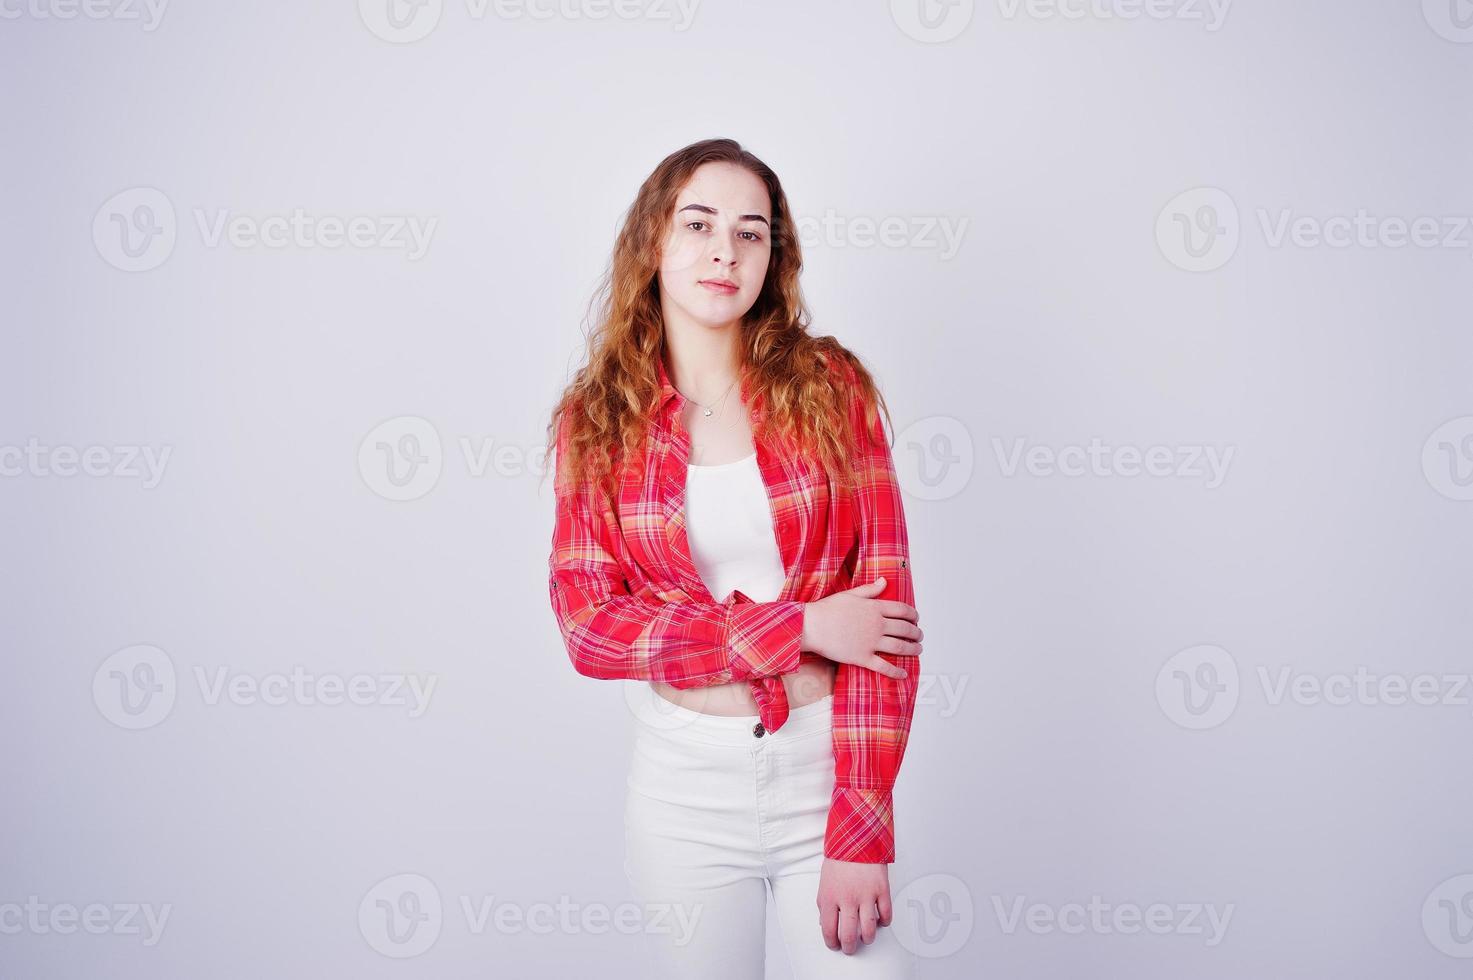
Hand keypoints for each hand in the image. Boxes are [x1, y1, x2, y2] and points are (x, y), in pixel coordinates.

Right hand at [800, 577, 920, 679]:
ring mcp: (871, 642)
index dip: (913, 615)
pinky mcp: (862, 658)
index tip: (916, 618)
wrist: (812, 626)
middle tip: (919, 635)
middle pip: (905, 629)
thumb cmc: (828, 609)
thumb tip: (884, 581)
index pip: (902, 610)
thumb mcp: (850, 594)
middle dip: (916, 633)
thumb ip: (870, 589)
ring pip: (899, 647)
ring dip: (913, 649)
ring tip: (918, 650)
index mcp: (875, 608)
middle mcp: (877, 625)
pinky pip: (884, 667)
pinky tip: (904, 674)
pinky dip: (896, 672)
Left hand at [817, 857, 893, 953]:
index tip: (834, 945)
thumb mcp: (824, 882)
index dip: (831, 942)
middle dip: (849, 947)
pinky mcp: (882, 889)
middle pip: (848, 934)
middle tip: (850, 948)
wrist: (857, 838)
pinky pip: (886, 914)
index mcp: (830, 897)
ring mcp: (866, 895)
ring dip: (867, 939)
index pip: (828, 929)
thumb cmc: (840, 859)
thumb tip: (825, 923)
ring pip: (868, 929)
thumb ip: (824, 904)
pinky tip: (880, 921)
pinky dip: (884, 922)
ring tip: (866, 938)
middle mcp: (847, 898)